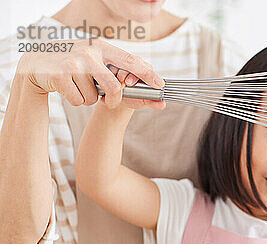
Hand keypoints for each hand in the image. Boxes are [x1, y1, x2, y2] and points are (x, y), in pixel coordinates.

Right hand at [16, 38, 164, 108]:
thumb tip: (140, 86)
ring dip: (89, 98)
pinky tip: (67, 89)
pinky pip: (79, 100)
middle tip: (108, 102)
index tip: (160, 84)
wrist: (36, 66)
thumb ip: (114, 70)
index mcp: (101, 47)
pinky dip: (76, 100)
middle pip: (114, 86)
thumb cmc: (71, 65)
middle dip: (114, 99)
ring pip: (95, 97)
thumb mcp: (93, 60)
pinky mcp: (60, 76)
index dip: (147, 74)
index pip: (130, 61)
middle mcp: (89, 52)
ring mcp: (73, 63)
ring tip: (78, 86)